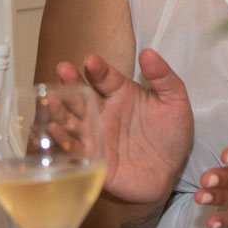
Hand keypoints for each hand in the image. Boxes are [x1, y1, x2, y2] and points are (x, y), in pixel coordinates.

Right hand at [57, 48, 193, 204]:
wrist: (169, 174)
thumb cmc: (171, 135)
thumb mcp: (175, 103)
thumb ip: (163, 78)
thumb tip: (149, 53)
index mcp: (121, 93)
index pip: (105, 77)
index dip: (98, 69)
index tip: (91, 62)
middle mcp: (103, 111)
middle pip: (83, 93)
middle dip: (72, 81)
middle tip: (63, 70)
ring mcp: (96, 134)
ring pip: (73, 118)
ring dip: (61, 109)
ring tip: (52, 99)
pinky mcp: (93, 158)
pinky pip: (74, 147)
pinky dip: (62, 139)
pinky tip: (54, 129)